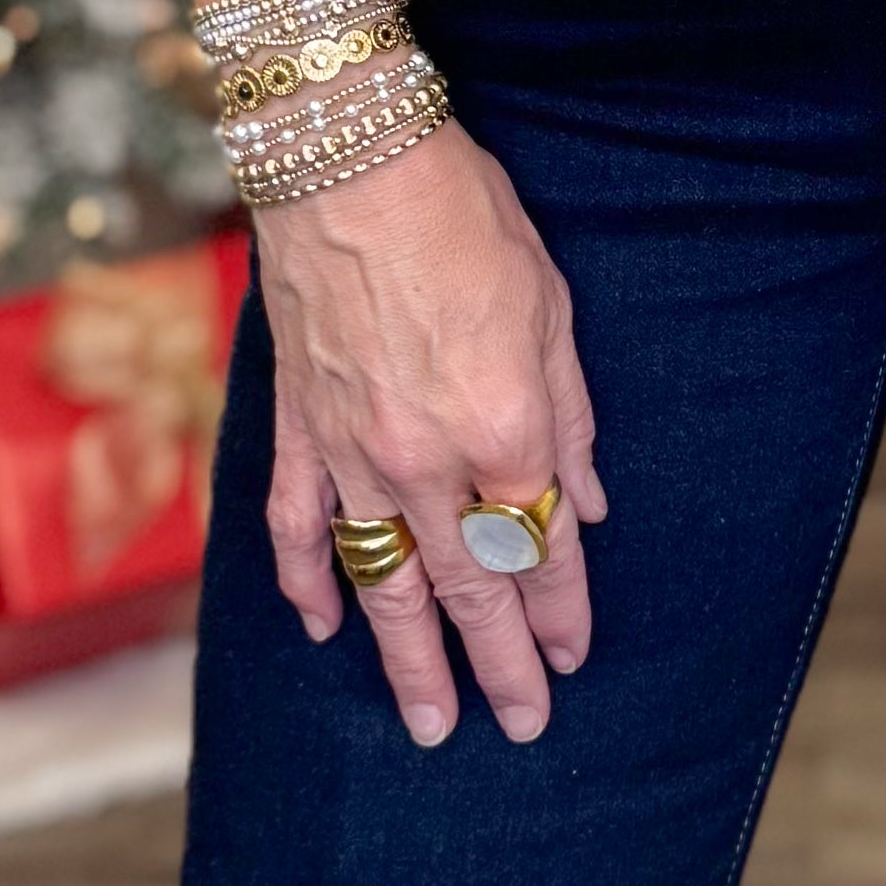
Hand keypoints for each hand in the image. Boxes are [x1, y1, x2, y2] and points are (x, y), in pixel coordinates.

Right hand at [257, 119, 606, 746]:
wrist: (348, 158)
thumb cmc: (464, 215)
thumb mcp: (549, 306)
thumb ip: (569, 416)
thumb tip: (586, 503)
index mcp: (503, 426)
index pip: (541, 545)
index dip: (562, 606)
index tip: (574, 655)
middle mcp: (427, 459)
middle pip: (469, 586)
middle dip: (500, 664)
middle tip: (521, 726)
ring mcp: (353, 452)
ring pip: (384, 582)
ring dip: (410, 660)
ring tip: (430, 726)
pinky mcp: (298, 428)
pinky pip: (299, 528)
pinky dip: (308, 583)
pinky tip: (322, 629)